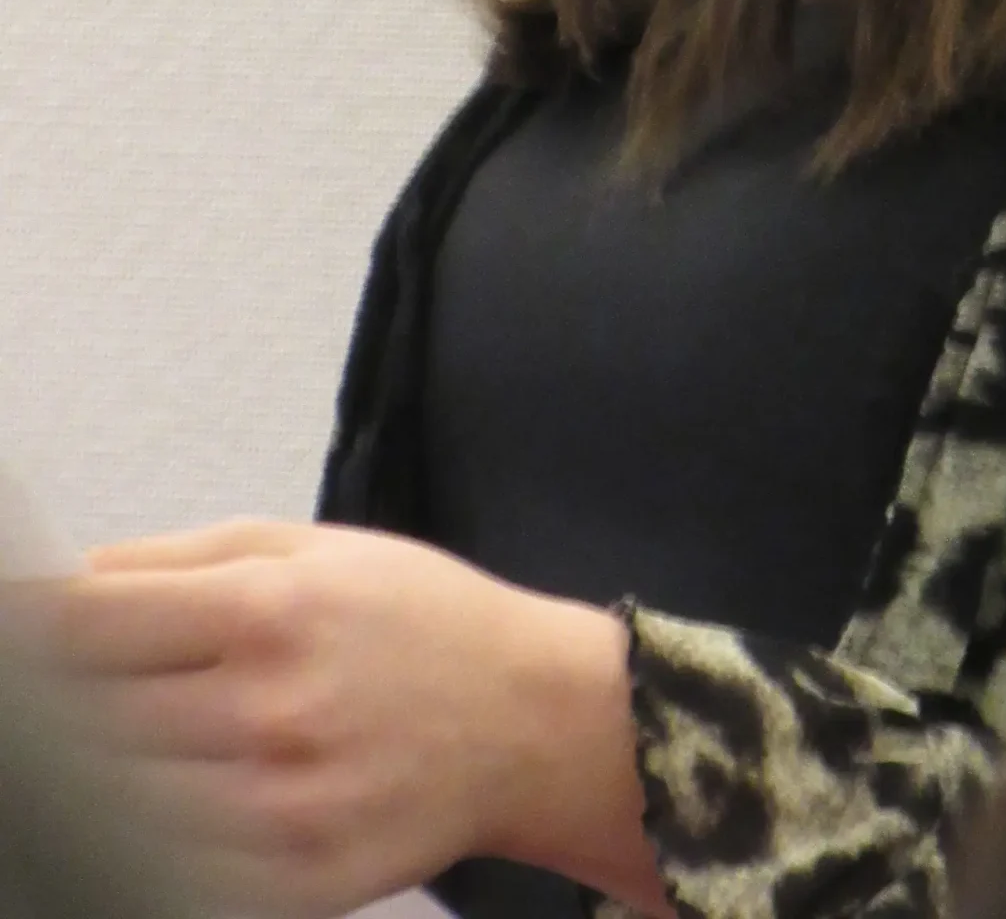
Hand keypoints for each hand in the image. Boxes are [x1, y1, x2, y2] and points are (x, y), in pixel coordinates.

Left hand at [55, 520, 667, 918]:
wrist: (531, 717)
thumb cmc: (423, 623)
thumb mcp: (314, 547)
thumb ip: (181, 558)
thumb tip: (64, 582)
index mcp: (268, 606)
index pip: (84, 625)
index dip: (29, 632)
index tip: (21, 636)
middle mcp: (267, 705)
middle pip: (88, 719)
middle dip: (64, 709)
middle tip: (81, 700)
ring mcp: (277, 804)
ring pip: (117, 802)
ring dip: (103, 777)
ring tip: (138, 747)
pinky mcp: (292, 881)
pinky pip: (172, 869)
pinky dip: (149, 843)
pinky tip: (170, 807)